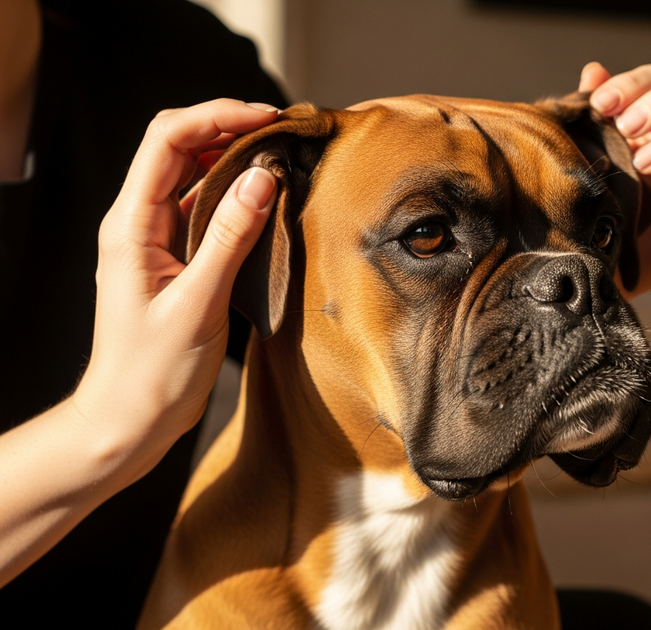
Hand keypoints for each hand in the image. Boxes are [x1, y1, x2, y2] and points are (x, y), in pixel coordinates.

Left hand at [0, 99, 277, 587]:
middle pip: (181, 148)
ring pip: (194, 177)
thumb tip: (264, 176)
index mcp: (131, 224)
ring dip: (235, 160)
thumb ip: (229, 237)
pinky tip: (266, 201)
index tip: (269, 118)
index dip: (218, 116)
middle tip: (285, 132)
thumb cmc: (152, 372)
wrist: (128, 420)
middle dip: (230, 129)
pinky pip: (204, 211)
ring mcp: (156, 240)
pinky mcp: (174, 260)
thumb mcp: (198, 303)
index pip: (168, 140)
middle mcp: (139, 222)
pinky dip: (236, 196)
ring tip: (282, 157)